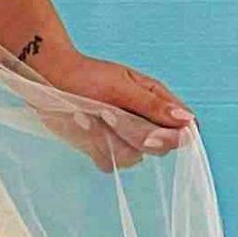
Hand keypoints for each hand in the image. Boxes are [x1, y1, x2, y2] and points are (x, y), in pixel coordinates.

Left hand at [25, 47, 196, 170]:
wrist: (51, 78)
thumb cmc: (87, 75)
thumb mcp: (122, 86)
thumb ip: (153, 105)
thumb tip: (186, 120)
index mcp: (157, 100)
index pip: (183, 129)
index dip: (175, 137)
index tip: (152, 134)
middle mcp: (145, 121)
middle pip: (159, 147)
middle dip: (133, 135)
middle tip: (108, 114)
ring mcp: (124, 137)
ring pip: (132, 157)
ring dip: (108, 139)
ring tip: (91, 114)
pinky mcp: (104, 148)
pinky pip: (108, 161)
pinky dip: (94, 145)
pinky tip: (82, 124)